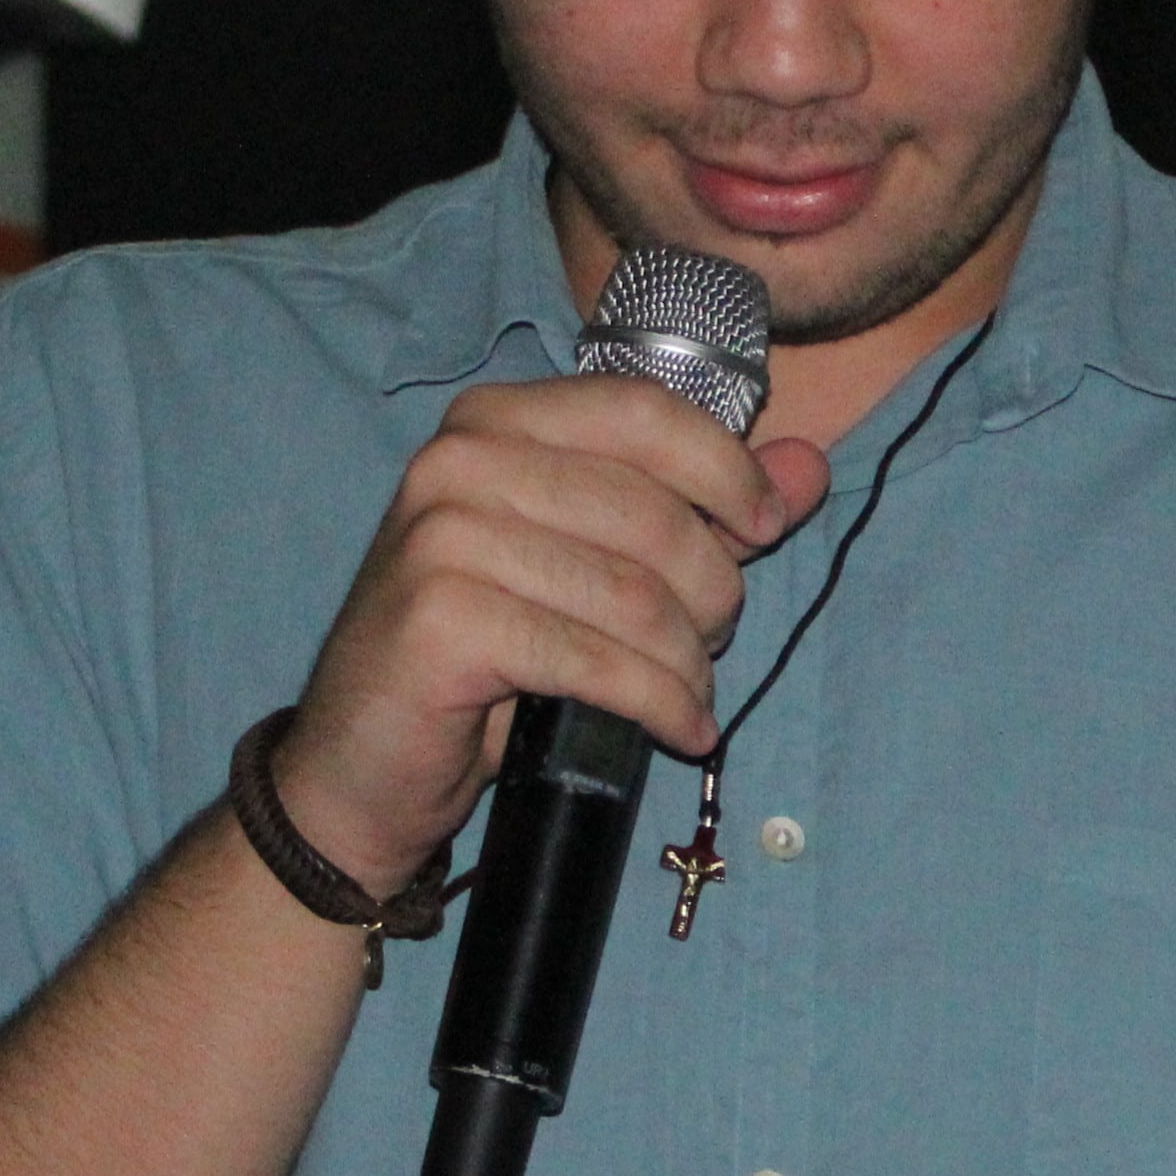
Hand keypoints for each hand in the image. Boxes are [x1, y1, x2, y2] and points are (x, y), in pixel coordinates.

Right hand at [272, 372, 829, 889]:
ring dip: (687, 659)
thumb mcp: (597, 565)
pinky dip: (657, 702)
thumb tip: (811, 465)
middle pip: (650, 510)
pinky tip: (678, 729)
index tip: (764, 527)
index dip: (726, 469)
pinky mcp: (440, 617)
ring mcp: (440, 534)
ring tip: (689, 692)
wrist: (364, 764)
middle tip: (711, 642)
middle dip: (711, 588)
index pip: (644, 410)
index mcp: (495, 421)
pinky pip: (595, 658)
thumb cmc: (486, 657)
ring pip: (632, 592)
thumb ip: (701, 506)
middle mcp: (458, 460)